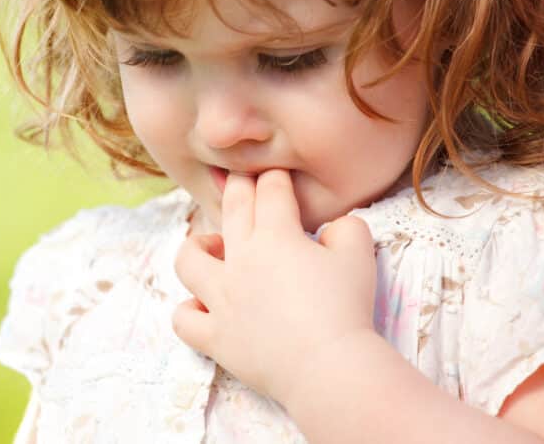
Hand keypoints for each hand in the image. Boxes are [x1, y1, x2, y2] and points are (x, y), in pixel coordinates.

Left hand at [172, 169, 378, 405]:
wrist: (328, 367)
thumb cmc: (346, 309)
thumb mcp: (360, 256)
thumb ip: (348, 228)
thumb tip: (335, 226)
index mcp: (276, 236)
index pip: (270, 191)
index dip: (275, 178)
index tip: (277, 176)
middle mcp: (241, 260)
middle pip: (232, 210)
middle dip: (237, 188)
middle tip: (243, 184)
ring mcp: (222, 299)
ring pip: (188, 260)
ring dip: (197, 247)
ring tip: (215, 248)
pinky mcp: (216, 336)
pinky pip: (184, 319)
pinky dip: (190, 310)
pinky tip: (206, 305)